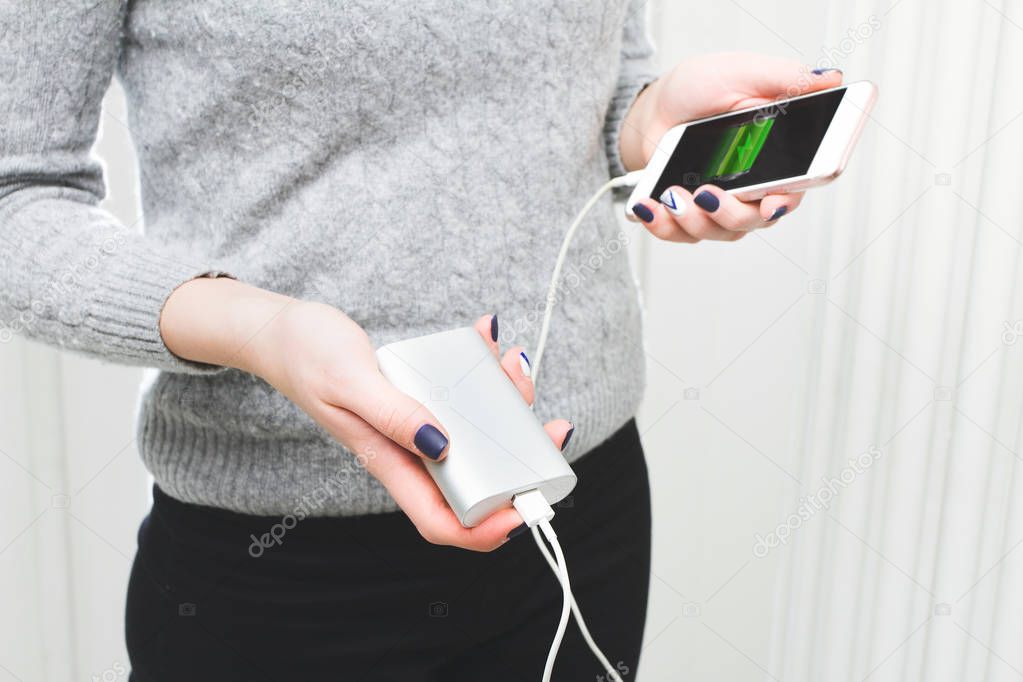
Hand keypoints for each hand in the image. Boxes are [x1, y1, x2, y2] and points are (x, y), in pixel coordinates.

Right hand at [161, 278, 570, 550]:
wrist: (283, 332)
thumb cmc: (307, 356)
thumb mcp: (351, 381)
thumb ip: (394, 414)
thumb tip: (441, 445)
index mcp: (389, 461)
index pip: (441, 520)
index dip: (486, 530)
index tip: (524, 510)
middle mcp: (409, 451)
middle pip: (476, 479)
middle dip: (519, 458)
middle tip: (546, 426)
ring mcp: (417, 427)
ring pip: (479, 435)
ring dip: (508, 406)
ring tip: (512, 362)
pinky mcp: (422, 401)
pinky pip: (464, 397)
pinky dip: (484, 372)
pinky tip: (486, 339)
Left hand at [619, 52, 843, 241]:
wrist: (656, 105)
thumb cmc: (701, 88)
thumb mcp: (743, 72)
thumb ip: (785, 78)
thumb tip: (830, 79)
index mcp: (776, 156)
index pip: (793, 190)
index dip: (784, 202)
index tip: (769, 205)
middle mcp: (752, 187)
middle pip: (753, 220)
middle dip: (729, 214)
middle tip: (707, 194)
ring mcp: (720, 205)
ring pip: (717, 232)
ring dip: (693, 219)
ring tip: (672, 194)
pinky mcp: (688, 214)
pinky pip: (680, 234)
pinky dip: (663, 226)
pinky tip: (651, 208)